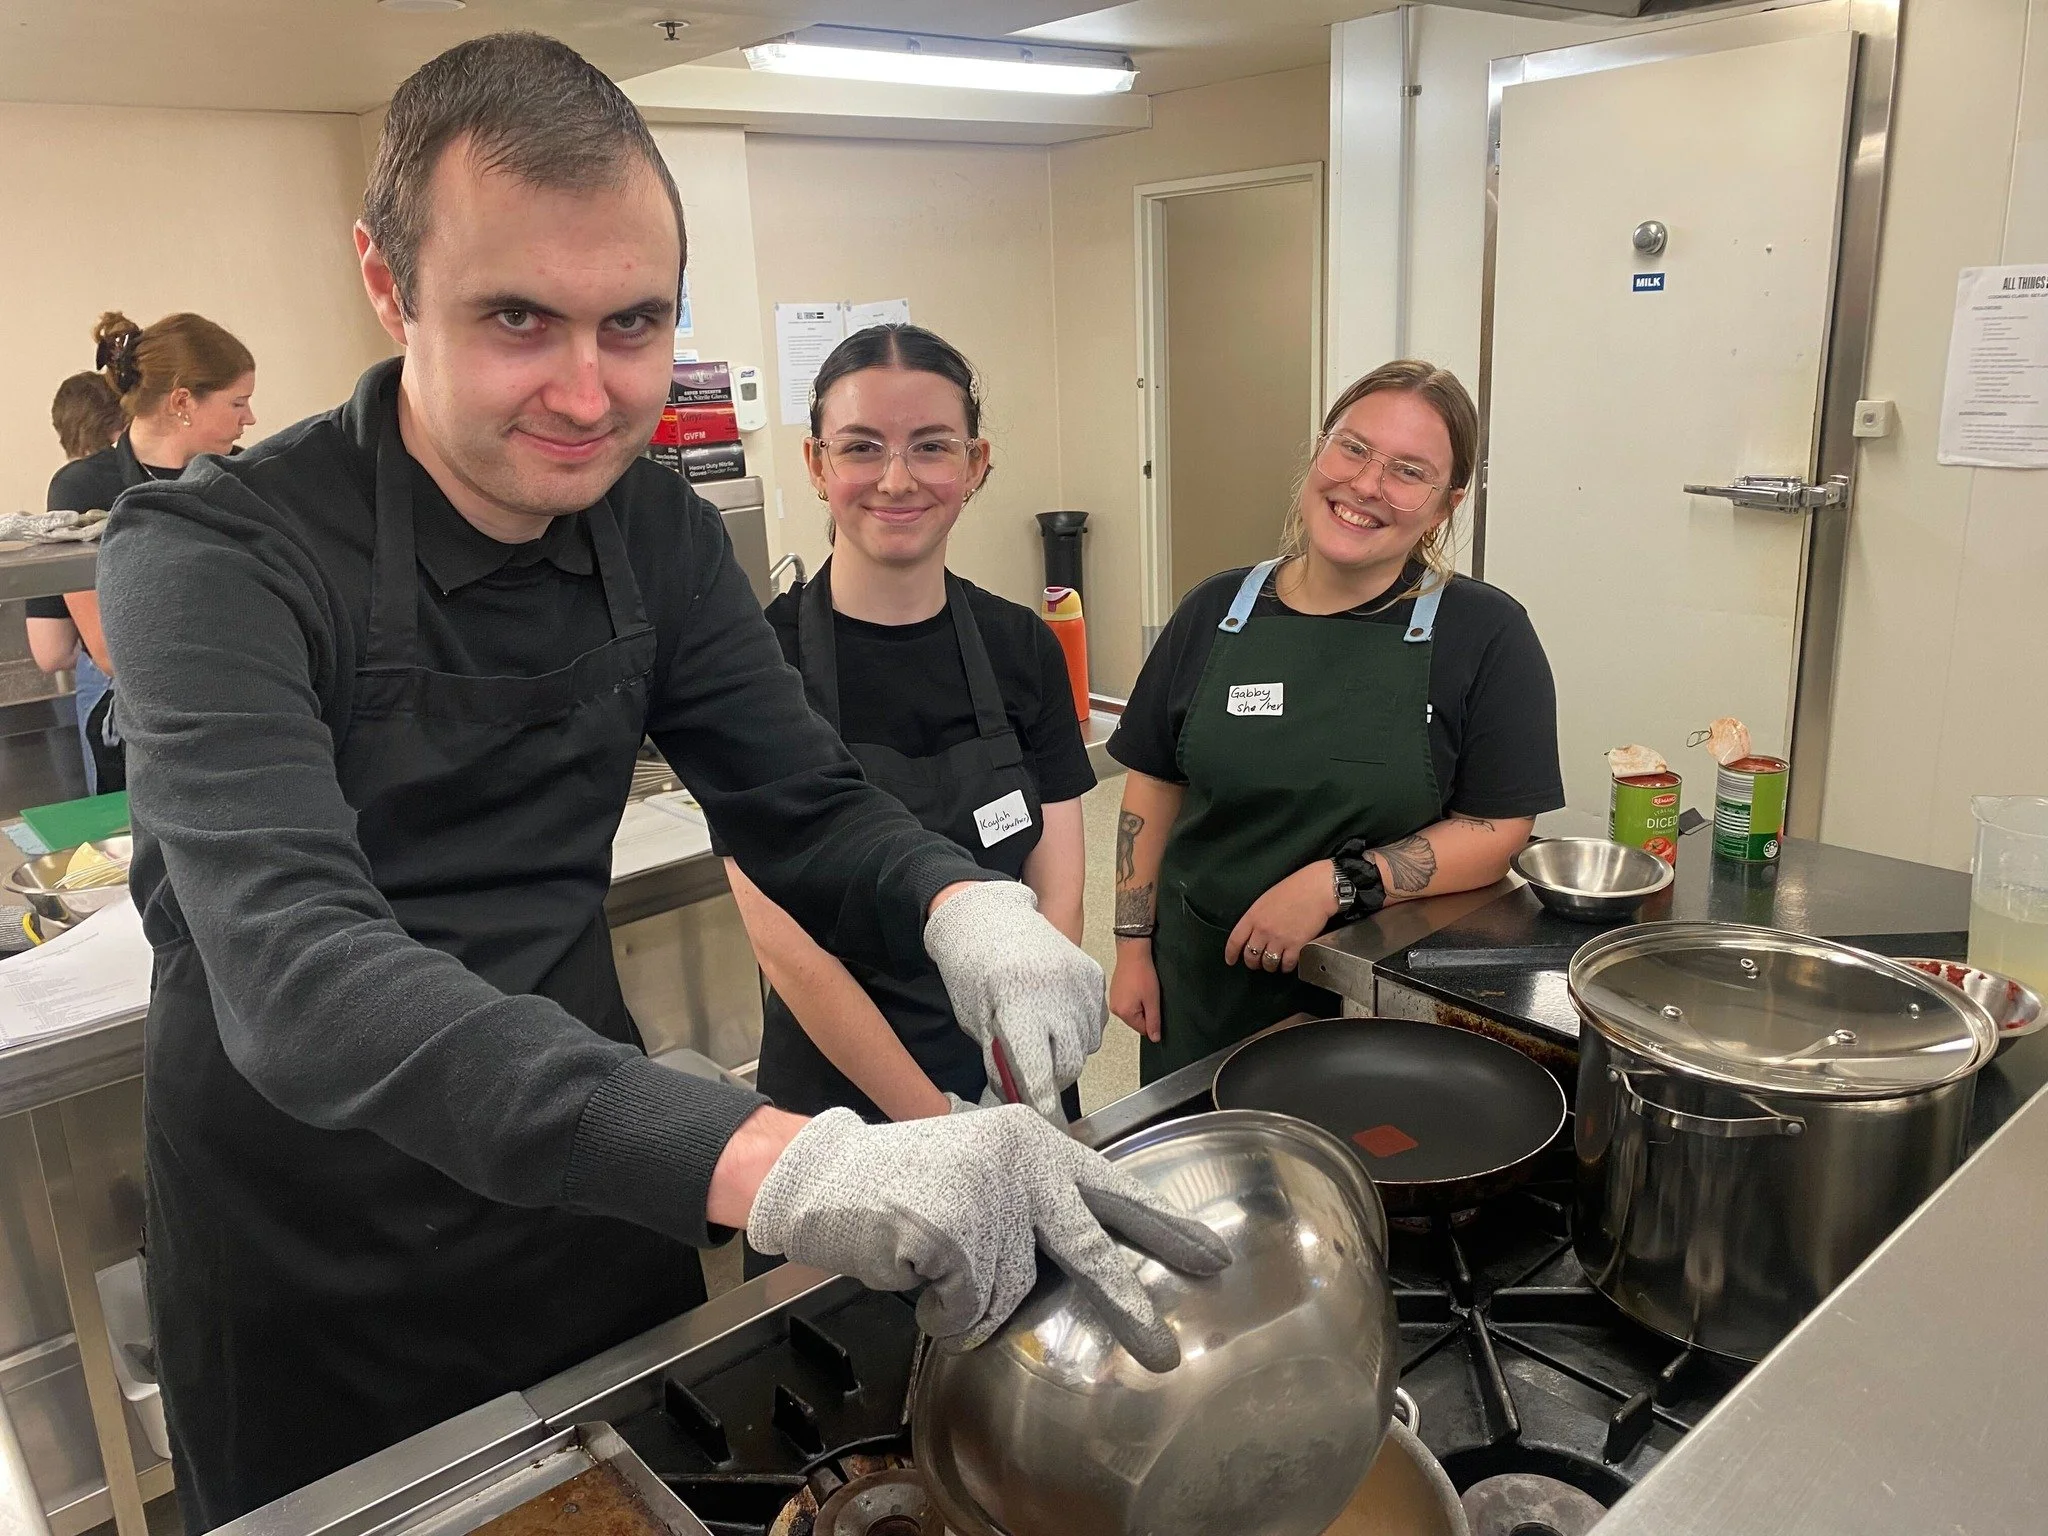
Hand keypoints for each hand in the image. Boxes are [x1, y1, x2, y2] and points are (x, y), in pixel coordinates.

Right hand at [747, 1106, 1230, 1371]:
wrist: (827, 1174)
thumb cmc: (905, 1183)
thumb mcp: (986, 1170)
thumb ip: (1037, 1201)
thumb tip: (1096, 1255)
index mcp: (1035, 1143)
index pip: (1111, 1187)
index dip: (1160, 1224)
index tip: (1209, 1254)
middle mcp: (1020, 1160)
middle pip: (1087, 1243)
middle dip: (1125, 1300)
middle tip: (1164, 1348)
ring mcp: (986, 1192)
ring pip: (1011, 1292)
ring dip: (973, 1299)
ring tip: (934, 1264)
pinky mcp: (950, 1228)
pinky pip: (967, 1308)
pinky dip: (942, 1308)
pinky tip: (916, 1273)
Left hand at [924, 881, 1104, 1121]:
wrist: (991, 921)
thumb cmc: (975, 973)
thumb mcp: (978, 1019)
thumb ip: (1000, 1059)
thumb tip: (1016, 1097)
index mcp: (1019, 1007)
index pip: (1039, 1071)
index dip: (1043, 1102)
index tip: (1046, 1123)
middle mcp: (1056, 995)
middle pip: (1070, 1063)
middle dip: (1054, 1078)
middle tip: (1037, 1075)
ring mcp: (1079, 983)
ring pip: (1088, 1045)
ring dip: (1070, 1053)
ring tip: (1045, 1039)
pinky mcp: (1093, 975)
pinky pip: (1097, 1021)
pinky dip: (1082, 1029)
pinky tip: (1059, 1018)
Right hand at [1110, 939, 1162, 1042]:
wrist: (1132, 953)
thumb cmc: (1143, 975)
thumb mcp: (1153, 1000)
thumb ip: (1153, 1021)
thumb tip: (1155, 1038)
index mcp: (1124, 1013)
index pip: (1142, 1029)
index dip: (1152, 1020)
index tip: (1155, 1006)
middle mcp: (1115, 1009)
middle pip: (1136, 1021)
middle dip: (1145, 1012)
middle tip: (1150, 996)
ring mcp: (1113, 1000)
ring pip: (1132, 1011)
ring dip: (1140, 1004)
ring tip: (1144, 990)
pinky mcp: (1114, 992)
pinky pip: (1127, 1003)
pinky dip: (1134, 998)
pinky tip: (1138, 986)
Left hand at [1225, 860, 1338, 973]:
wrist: (1317, 889)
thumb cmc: (1294, 889)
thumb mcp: (1266, 899)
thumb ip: (1257, 917)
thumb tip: (1254, 932)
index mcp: (1253, 916)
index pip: (1235, 940)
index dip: (1231, 953)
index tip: (1230, 960)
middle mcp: (1263, 930)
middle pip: (1250, 956)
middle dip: (1252, 962)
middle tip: (1257, 963)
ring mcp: (1279, 939)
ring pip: (1268, 963)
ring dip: (1270, 966)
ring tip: (1274, 962)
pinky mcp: (1296, 946)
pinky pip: (1286, 964)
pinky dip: (1286, 967)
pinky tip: (1287, 963)